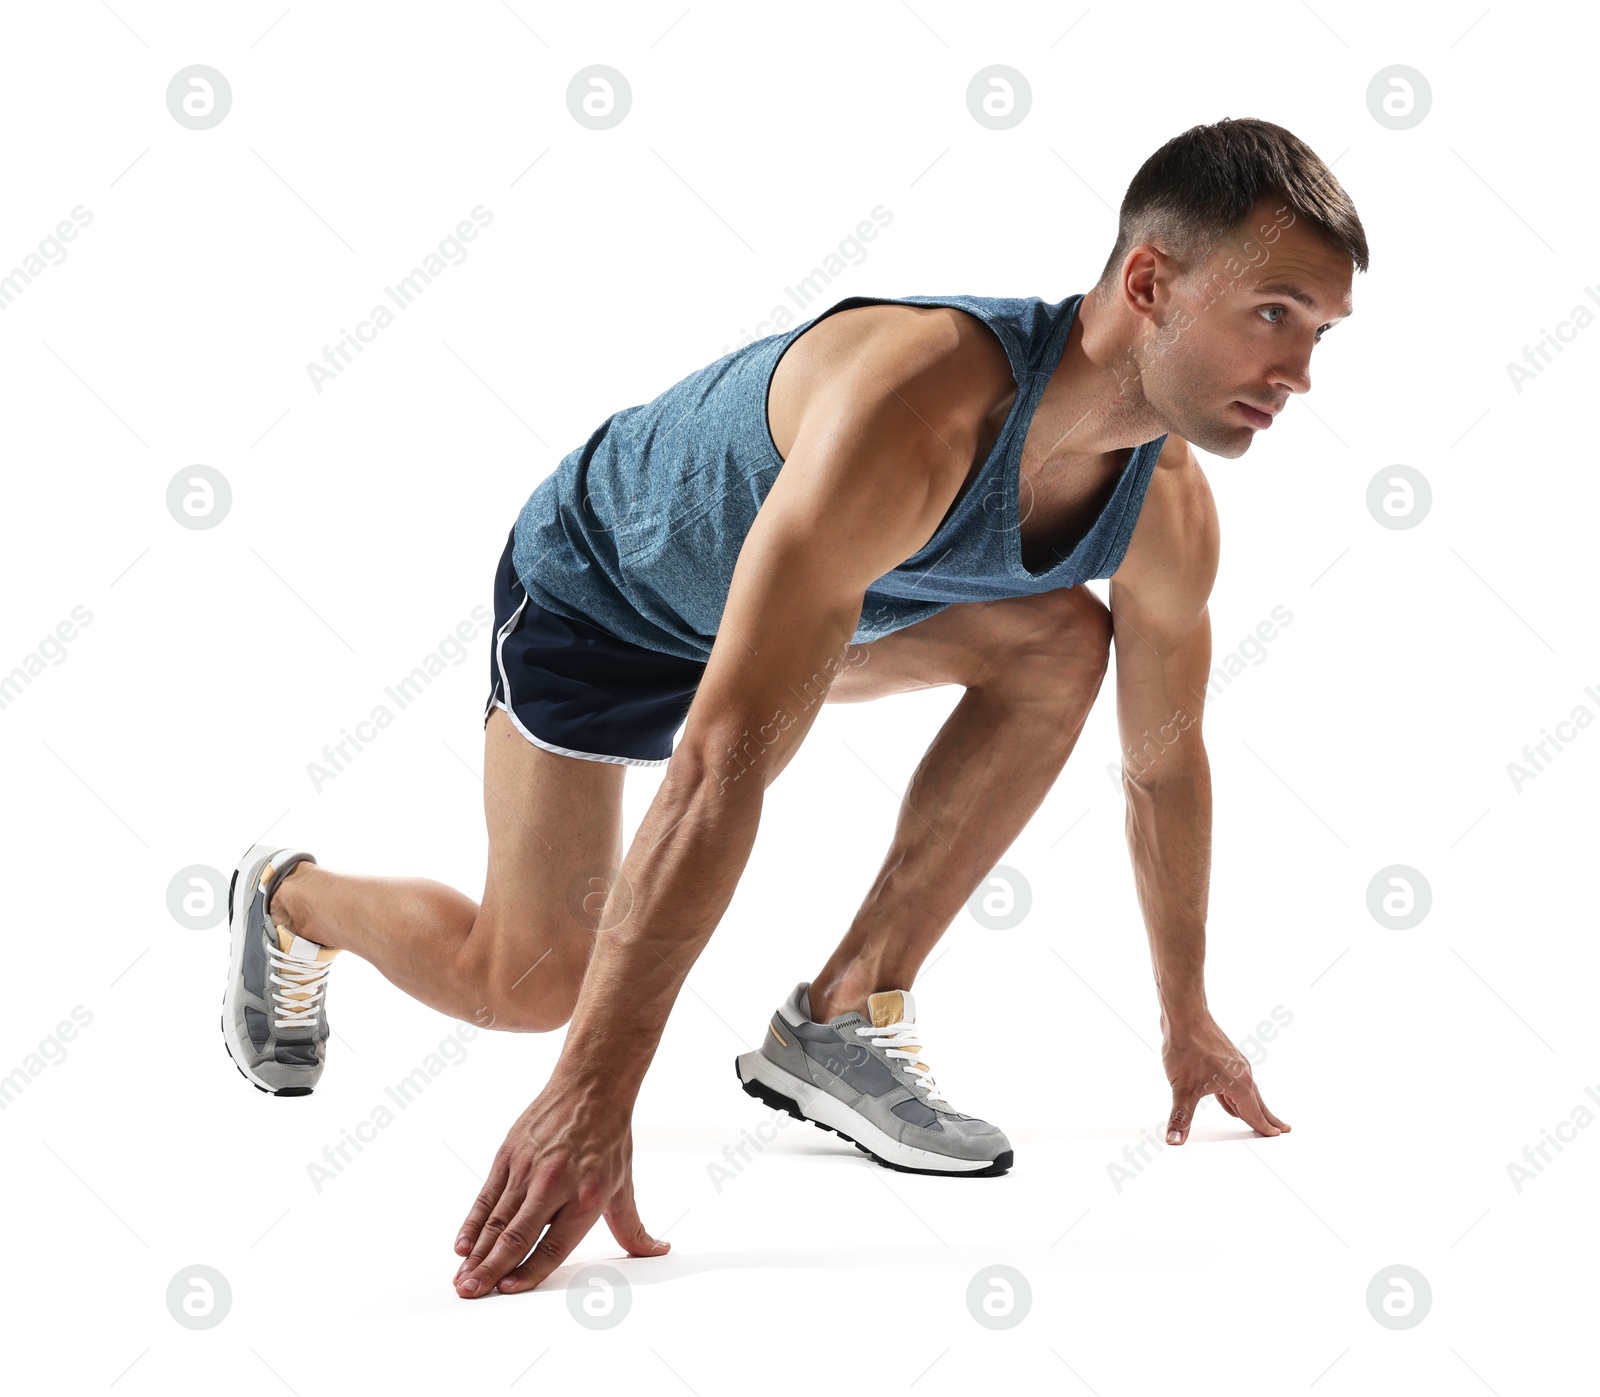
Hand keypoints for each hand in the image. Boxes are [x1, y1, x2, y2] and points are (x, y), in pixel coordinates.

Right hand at [452, 1083, 669, 1296]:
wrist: (591, 1087)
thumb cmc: (608, 1138)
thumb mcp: (624, 1185)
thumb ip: (632, 1227)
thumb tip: (658, 1251)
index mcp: (586, 1196)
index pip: (554, 1246)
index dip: (529, 1271)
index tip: (508, 1290)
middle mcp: (555, 1184)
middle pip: (518, 1235)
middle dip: (492, 1269)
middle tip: (472, 1293)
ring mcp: (528, 1168)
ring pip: (497, 1219)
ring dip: (477, 1253)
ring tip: (462, 1280)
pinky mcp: (508, 1154)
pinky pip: (486, 1196)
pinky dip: (472, 1223)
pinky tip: (462, 1246)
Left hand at [1161, 1014, 1289, 1145]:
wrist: (1183, 1015)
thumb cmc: (1186, 1048)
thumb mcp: (1182, 1089)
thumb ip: (1180, 1118)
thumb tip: (1174, 1141)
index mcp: (1240, 1084)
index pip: (1254, 1113)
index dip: (1263, 1127)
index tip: (1277, 1136)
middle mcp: (1243, 1073)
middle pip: (1257, 1102)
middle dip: (1267, 1118)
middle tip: (1283, 1130)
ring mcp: (1234, 1063)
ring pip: (1246, 1091)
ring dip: (1251, 1106)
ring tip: (1257, 1118)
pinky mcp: (1224, 1056)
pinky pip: (1235, 1081)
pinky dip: (1236, 1095)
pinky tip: (1228, 1101)